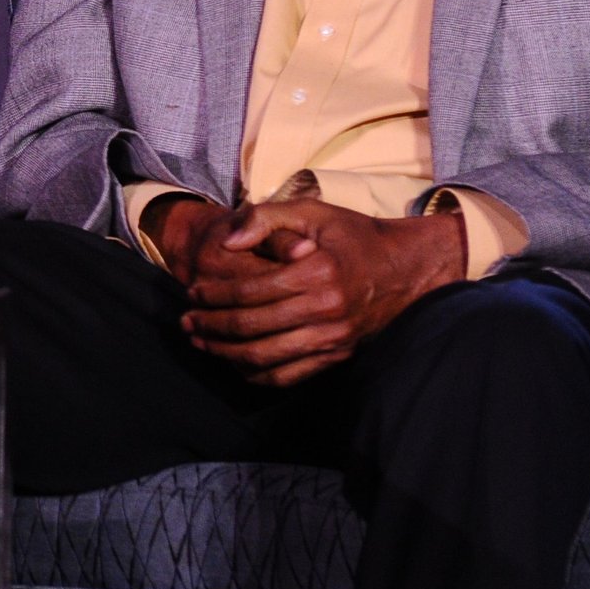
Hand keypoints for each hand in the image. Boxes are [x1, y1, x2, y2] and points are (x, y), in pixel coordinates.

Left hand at [183, 195, 465, 385]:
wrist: (403, 268)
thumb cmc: (352, 235)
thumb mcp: (312, 212)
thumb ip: (266, 218)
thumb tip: (228, 241)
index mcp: (317, 273)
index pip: (250, 291)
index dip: (214, 294)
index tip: (192, 292)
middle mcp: (326, 310)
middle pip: (252, 326)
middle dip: (211, 325)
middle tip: (186, 320)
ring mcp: (333, 339)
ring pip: (265, 356)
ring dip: (225, 353)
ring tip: (200, 341)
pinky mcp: (338, 356)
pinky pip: (289, 376)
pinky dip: (256, 374)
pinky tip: (234, 364)